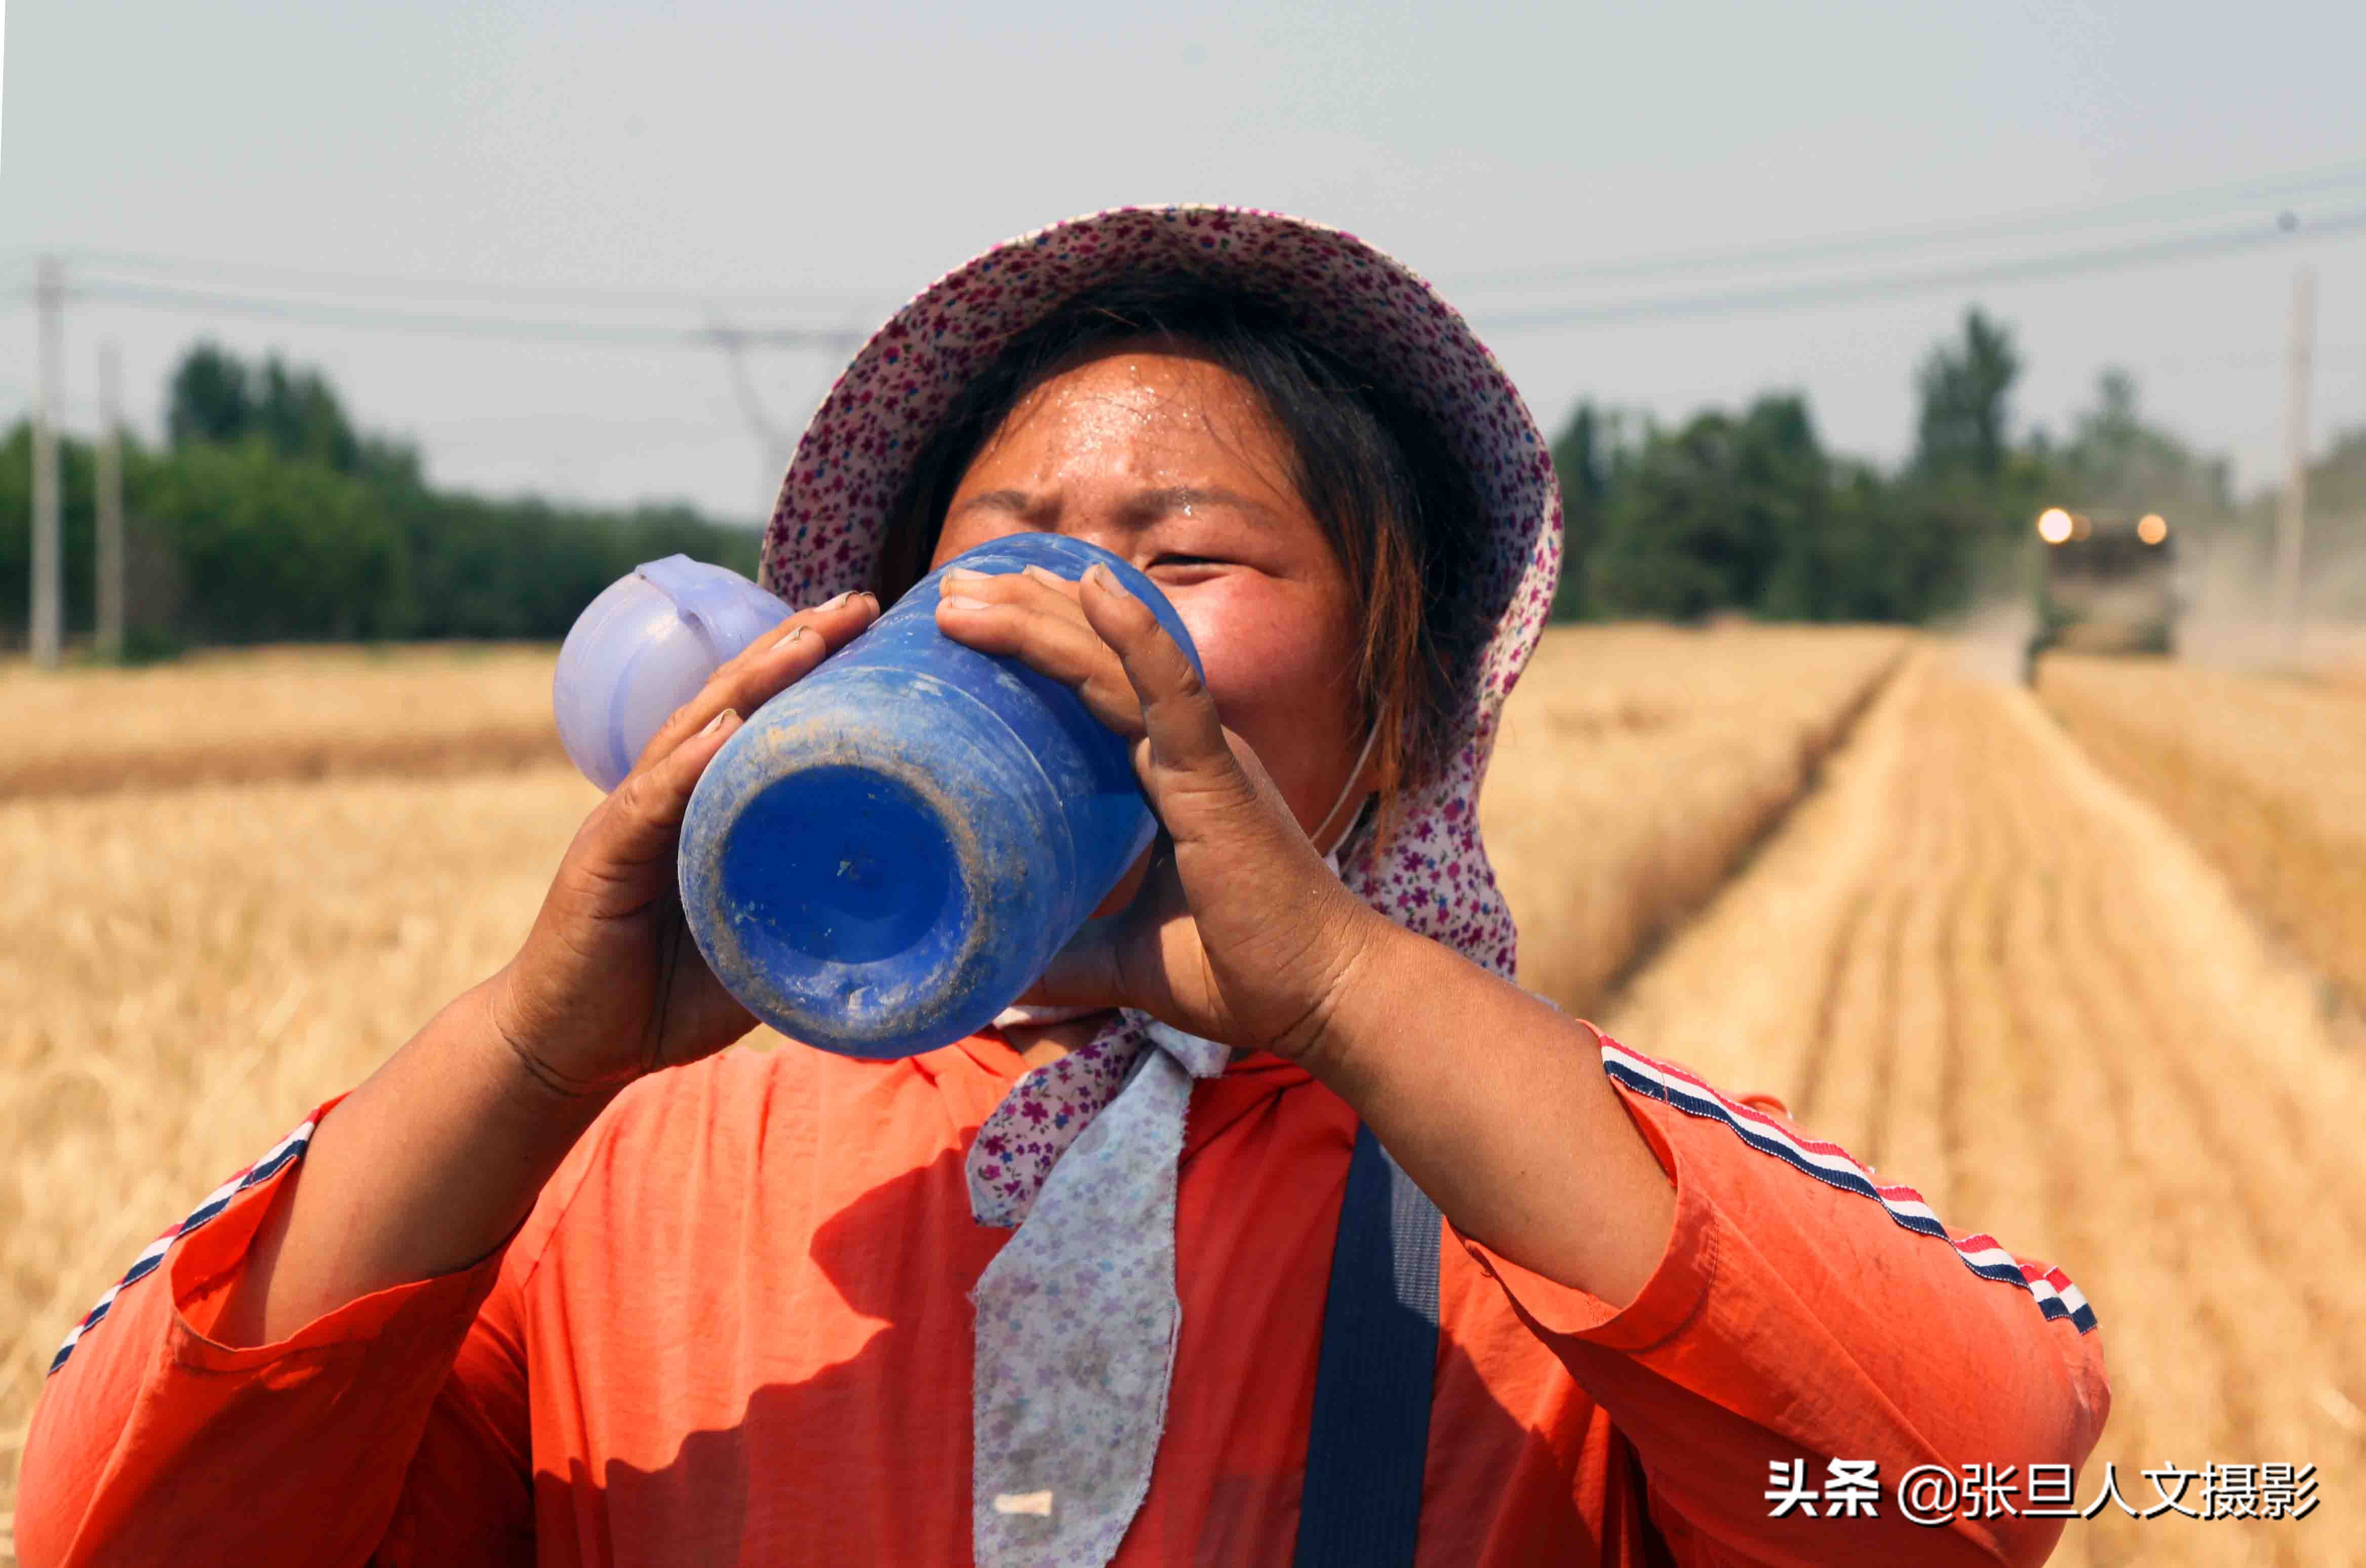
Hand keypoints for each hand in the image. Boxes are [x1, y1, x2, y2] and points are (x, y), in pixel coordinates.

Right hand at [489, 589, 882, 1093]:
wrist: (567, 1052)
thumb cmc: (664, 999)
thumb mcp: (758, 953)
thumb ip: (806, 919)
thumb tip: (902, 915)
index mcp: (703, 806)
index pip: (761, 719)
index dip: (813, 671)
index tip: (876, 629)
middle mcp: (666, 794)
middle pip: (732, 700)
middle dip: (796, 646)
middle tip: (860, 603)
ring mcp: (630, 818)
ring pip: (695, 730)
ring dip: (753, 680)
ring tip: (810, 638)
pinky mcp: (604, 857)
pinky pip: (651, 800)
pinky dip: (691, 760)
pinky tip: (727, 726)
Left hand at [934, 561, 1390, 1059]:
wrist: (1322, 995)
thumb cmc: (1242, 972)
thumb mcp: (1131, 960)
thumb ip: (1071, 956)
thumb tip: (999, 982)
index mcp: (1172, 773)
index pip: (1095, 686)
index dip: (1041, 642)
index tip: (974, 618)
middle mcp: (1188, 746)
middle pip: (1094, 657)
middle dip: (1023, 613)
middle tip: (953, 585)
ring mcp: (1204, 754)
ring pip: (1112, 662)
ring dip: (1038, 619)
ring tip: (964, 589)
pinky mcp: (1218, 774)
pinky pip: (1173, 688)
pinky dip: (1135, 634)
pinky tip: (1094, 588)